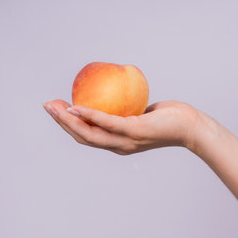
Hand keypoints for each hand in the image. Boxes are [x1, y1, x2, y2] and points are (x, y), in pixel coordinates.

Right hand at [43, 100, 208, 154]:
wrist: (191, 127)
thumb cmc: (169, 117)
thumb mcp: (144, 113)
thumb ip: (129, 108)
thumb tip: (116, 91)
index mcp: (118, 143)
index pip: (87, 136)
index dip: (68, 125)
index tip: (57, 109)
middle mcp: (118, 146)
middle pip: (82, 136)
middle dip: (61, 122)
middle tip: (46, 105)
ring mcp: (125, 141)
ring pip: (89, 133)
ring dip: (67, 120)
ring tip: (53, 106)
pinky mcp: (133, 132)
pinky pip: (106, 122)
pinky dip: (88, 115)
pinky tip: (75, 106)